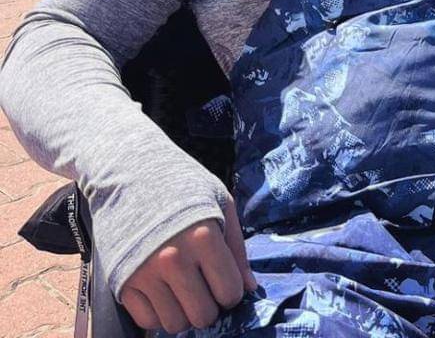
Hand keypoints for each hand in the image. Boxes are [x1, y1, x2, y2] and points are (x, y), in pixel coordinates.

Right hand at [120, 198, 256, 332]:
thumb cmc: (183, 186)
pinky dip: (159, 314)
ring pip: (175, 324)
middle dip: (210, 306)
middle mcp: (173, 259)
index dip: (231, 291)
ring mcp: (145, 273)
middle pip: (203, 315)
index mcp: (203, 236)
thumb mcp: (220, 202)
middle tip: (205, 287)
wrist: (131, 174)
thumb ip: (237, 247)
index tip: (225, 281)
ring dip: (185, 312)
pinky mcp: (122, 282)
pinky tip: (164, 292)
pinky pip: (148, 322)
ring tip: (184, 288)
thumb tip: (249, 288)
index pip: (229, 292)